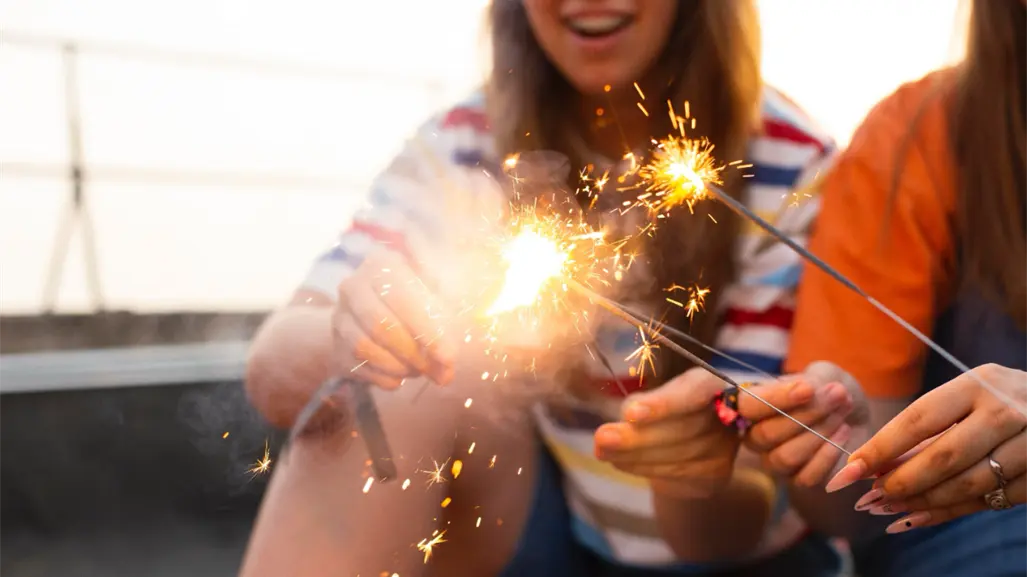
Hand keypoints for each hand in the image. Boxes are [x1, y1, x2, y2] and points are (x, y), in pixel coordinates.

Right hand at [333, 250, 454, 389]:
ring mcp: (341, 317)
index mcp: (382, 265)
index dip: (427, 329)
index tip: (449, 355)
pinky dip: (387, 377)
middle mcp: (354, 286)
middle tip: (438, 369)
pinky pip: (361, 368)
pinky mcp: (337, 346)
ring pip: (366, 348)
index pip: (402, 298)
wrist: (378, 313)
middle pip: (381, 325)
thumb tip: (451, 351)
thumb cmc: (418, 300)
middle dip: (414, 352)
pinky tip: (403, 374)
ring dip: (400, 366)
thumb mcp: (437, 293)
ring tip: (421, 369)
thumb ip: (447, 315)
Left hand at [593, 368, 739, 497]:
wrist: (693, 442)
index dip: (664, 404)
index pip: (694, 390)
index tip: (630, 414)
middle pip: (683, 428)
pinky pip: (677, 475)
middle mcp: (729, 414)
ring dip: (635, 456)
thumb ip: (640, 405)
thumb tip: (613, 429)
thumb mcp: (656, 396)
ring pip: (677, 456)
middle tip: (601, 438)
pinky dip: (644, 469)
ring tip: (603, 451)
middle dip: (638, 437)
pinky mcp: (717, 475)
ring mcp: (726, 448)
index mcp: (712, 382)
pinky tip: (622, 463)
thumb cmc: (669, 409)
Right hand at [739, 361, 869, 486]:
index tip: (808, 390)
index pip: (748, 406)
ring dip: (819, 434)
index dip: (776, 398)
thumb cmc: (831, 392)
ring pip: (785, 457)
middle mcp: (756, 435)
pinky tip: (843, 434)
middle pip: (766, 434)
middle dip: (806, 414)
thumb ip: (813, 380)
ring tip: (841, 416)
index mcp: (753, 405)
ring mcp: (774, 461)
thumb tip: (811, 392)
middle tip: (838, 396)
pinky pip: (805, 477)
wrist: (857, 415)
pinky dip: (827, 456)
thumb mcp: (824, 375)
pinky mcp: (797, 480)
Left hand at [827, 364, 1026, 532]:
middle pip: (943, 456)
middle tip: (869, 497)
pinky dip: (950, 511)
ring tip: (889, 509)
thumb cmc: (998, 401)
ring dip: (922, 502)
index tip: (850, 469)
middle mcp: (1006, 411)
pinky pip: (990, 501)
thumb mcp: (967, 398)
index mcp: (979, 383)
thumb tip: (873, 464)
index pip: (919, 418)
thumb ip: (927, 429)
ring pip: (967, 484)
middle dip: (901, 482)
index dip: (881, 447)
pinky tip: (920, 516)